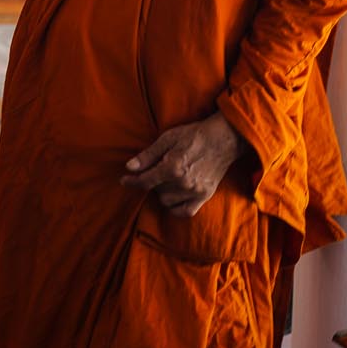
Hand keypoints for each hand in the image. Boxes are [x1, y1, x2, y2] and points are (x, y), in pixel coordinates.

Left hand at [123, 114, 246, 216]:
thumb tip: (129, 167)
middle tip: (155, 171)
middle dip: (151, 182)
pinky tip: (173, 197)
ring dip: (162, 193)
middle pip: (156, 191)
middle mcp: (184, 183)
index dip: (132, 181)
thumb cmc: (193, 136)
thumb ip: (148, 155)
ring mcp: (196, 191)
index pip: (145, 181)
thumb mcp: (167, 139)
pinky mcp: (205, 195)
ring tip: (166, 180)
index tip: (124, 180)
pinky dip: (176, 208)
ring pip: (167, 202)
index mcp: (173, 167)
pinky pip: (185, 212)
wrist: (222, 139)